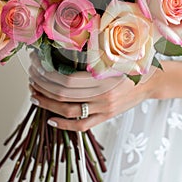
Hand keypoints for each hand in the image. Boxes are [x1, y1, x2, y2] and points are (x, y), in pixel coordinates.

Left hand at [29, 52, 155, 131]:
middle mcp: (102, 96)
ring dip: (48, 104)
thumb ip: (92, 58)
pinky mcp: (106, 118)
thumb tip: (62, 55)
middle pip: (63, 96)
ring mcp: (104, 110)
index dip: (47, 75)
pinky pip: (82, 126)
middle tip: (31, 80)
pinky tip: (50, 119)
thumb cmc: (131, 64)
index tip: (36, 67)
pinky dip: (64, 125)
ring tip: (35, 96)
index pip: (66, 81)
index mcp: (103, 78)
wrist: (150, 82)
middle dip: (42, 88)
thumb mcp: (113, 56)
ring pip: (69, 112)